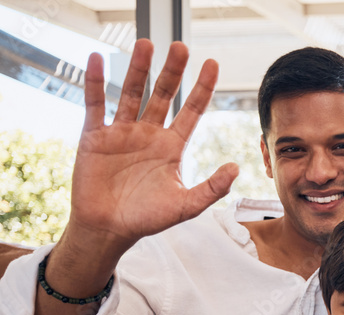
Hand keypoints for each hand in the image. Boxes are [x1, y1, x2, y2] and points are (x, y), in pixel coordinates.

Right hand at [69, 40, 237, 249]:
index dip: (202, 88)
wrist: (110, 229)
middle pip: (163, 95)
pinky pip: (95, 104)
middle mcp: (149, 134)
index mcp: (172, 146)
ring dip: (138, 69)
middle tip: (181, 46)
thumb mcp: (187, 206)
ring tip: (146, 44)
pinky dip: (95, 83)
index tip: (212, 64)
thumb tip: (236, 168)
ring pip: (132, 93)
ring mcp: (122, 132)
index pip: (191, 110)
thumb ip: (212, 189)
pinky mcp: (95, 136)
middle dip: (172, 71)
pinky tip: (98, 60)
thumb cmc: (148, 218)